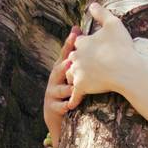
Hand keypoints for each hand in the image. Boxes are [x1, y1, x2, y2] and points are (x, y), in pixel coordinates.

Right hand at [43, 24, 80, 147]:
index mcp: (62, 69)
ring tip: (72, 87)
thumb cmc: (71, 92)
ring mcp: (53, 93)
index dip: (70, 43)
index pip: (66, 54)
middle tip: (71, 61)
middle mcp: (55, 79)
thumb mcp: (77, 75)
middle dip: (64, 65)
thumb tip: (94, 38)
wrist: (59, 116)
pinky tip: (69, 106)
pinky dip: (64, 106)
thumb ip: (84, 60)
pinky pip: (59, 106)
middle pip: (58, 69)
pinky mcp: (53, 108)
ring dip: (65, 88)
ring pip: (59, 89)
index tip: (76, 31)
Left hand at [64, 0, 137, 107]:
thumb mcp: (114, 23)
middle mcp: (77, 57)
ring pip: (71, 75)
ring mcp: (78, 72)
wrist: (125, 70)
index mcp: (83, 42)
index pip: (78, 43)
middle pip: (72, 60)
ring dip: (74, 78)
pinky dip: (73, 99)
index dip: (85, 45)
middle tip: (86, 67)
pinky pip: (74, 95)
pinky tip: (71, 104)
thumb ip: (102, 13)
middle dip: (78, 63)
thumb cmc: (122, 47)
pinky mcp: (81, 86)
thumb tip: (92, 4)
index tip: (93, 49)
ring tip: (78, 82)